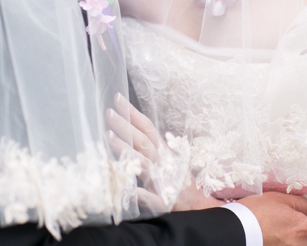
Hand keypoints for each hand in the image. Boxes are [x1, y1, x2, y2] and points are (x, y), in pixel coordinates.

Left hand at [105, 94, 219, 211]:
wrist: (198, 206)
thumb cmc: (176, 181)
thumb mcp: (165, 160)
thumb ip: (147, 146)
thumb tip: (124, 130)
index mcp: (163, 152)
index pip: (147, 128)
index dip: (133, 114)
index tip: (118, 99)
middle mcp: (162, 163)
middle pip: (143, 142)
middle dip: (126, 127)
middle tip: (109, 113)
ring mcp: (162, 181)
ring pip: (144, 163)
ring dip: (127, 150)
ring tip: (109, 137)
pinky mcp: (163, 202)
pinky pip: (151, 198)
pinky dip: (141, 194)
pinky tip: (130, 189)